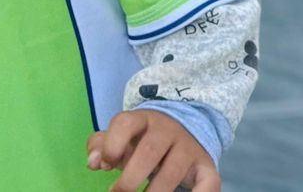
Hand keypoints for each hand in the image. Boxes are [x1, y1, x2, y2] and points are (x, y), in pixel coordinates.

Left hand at [87, 109, 219, 190]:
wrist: (186, 129)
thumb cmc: (144, 139)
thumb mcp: (123, 136)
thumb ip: (102, 145)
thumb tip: (93, 162)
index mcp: (144, 119)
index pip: (125, 123)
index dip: (112, 144)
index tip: (105, 165)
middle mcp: (168, 130)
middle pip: (149, 150)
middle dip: (129, 179)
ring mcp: (188, 148)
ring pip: (173, 171)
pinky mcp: (205, 167)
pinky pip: (209, 182)